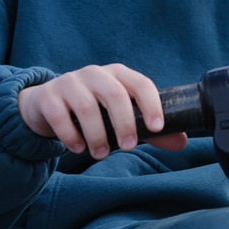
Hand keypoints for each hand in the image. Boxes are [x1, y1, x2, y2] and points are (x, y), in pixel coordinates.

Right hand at [17, 64, 187, 160]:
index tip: (156, 128)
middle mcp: (95, 74)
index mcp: (118, 75)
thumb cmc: (93, 110)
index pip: (140, 83)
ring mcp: (70, 82)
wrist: (47, 105)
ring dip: (97, 135)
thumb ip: (148, 130)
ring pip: (87, 107)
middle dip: (124, 123)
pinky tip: (78, 148)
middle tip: (128, 147)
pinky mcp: (48, 96)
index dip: (151, 104)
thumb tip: (181, 142)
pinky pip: (61, 116)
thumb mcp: (120, 117)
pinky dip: (71, 136)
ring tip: (100, 154)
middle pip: (115, 94)